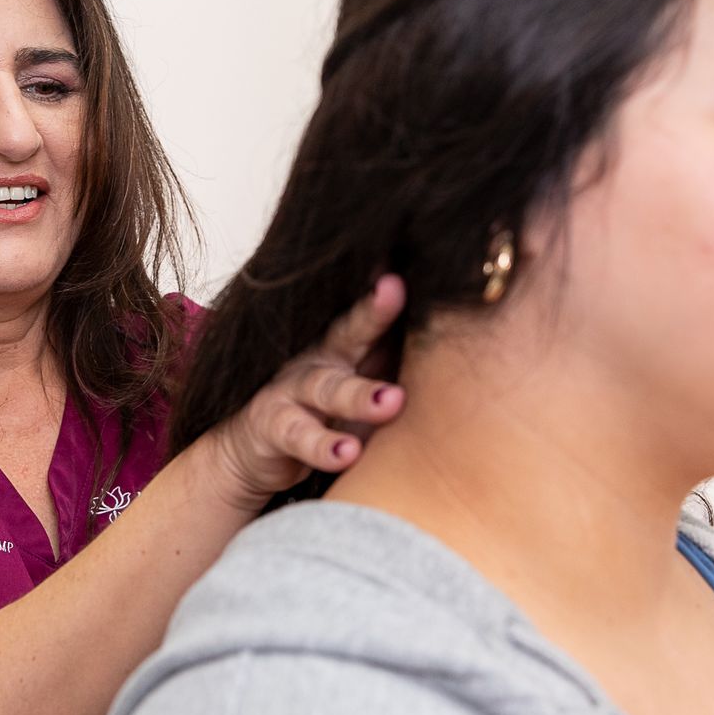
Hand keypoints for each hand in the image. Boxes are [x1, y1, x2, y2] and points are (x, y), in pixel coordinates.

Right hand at [206, 275, 406, 508]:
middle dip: (374, 312)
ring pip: (328, 388)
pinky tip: (347, 453)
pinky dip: (324, 446)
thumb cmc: (325, 416)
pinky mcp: (273, 426)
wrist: (256, 451)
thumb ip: (395, 363)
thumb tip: (457, 339)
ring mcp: (292, 390)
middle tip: (398, 289)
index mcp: (346, 347)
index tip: (418, 261)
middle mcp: (319, 360)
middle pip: (349, 332)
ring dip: (360, 395)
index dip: (392, 288)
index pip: (374, 313)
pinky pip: (300, 435)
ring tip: (392, 402)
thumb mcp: (360, 386)